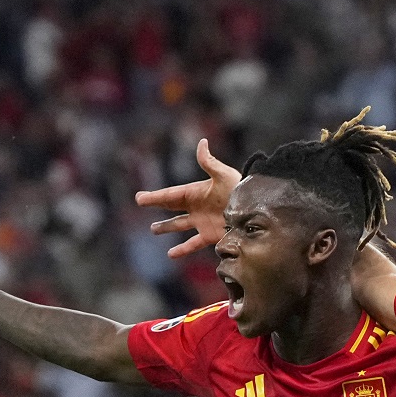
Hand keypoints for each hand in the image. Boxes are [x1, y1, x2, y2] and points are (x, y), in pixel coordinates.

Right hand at [135, 138, 240, 257]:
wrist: (256, 211)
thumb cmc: (240, 189)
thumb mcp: (224, 175)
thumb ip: (209, 162)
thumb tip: (202, 142)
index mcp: (197, 192)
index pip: (170, 195)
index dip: (155, 197)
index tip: (139, 198)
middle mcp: (197, 207)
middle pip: (172, 206)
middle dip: (157, 204)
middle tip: (141, 203)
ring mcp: (203, 222)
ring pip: (180, 224)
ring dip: (167, 227)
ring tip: (154, 230)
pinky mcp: (211, 236)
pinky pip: (193, 243)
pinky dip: (182, 249)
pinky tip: (171, 254)